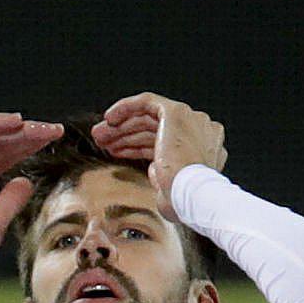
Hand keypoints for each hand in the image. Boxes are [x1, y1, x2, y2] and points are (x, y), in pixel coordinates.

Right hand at [0, 113, 63, 271]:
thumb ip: (10, 201)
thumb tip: (26, 182)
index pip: (2, 159)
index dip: (26, 149)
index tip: (51, 144)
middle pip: (0, 144)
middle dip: (28, 136)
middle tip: (55, 131)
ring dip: (19, 128)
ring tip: (44, 128)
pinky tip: (19, 121)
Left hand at [89, 93, 226, 220]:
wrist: (189, 194)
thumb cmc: (182, 200)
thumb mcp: (170, 189)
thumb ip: (164, 176)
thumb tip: (154, 168)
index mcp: (203, 149)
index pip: (163, 141)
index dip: (136, 146)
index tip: (116, 151)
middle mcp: (200, 130)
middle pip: (154, 128)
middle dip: (125, 134)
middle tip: (103, 141)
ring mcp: (190, 120)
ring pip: (148, 117)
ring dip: (121, 126)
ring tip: (100, 137)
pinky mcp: (176, 112)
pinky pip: (147, 102)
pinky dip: (126, 107)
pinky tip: (109, 118)